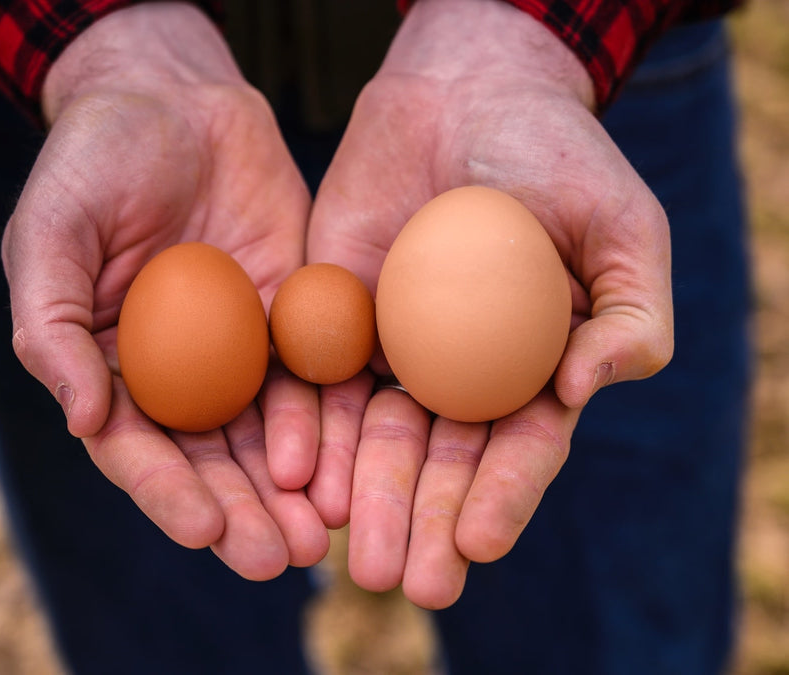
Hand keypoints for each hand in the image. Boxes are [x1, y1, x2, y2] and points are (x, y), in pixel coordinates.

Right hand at [1, 3, 327, 579]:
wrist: (175, 99)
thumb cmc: (95, 162)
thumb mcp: (51, 235)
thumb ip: (52, 328)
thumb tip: (84, 419)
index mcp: (112, 366)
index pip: (138, 448)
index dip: (168, 492)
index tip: (204, 532)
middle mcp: (180, 371)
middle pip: (211, 458)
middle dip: (244, 512)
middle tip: (280, 559)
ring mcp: (240, 347)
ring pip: (267, 433)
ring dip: (292, 489)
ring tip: (321, 536)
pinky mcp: (292, 317)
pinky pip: (313, 377)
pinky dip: (327, 423)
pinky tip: (347, 462)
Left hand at [304, 0, 672, 607]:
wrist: (466, 94)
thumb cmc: (558, 157)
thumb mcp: (621, 227)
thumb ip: (630, 315)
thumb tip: (584, 387)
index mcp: (532, 371)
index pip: (518, 452)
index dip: (500, 499)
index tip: (476, 545)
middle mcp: (460, 376)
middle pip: (438, 463)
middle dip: (421, 521)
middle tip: (403, 579)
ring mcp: (394, 352)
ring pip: (372, 439)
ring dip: (360, 496)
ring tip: (346, 546)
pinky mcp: (336, 320)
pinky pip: (318, 384)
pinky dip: (309, 431)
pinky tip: (299, 474)